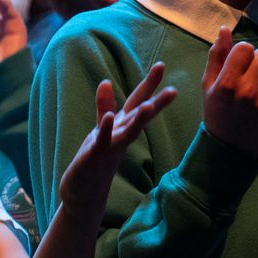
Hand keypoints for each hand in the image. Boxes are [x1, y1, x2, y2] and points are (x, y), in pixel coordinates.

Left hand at [59, 63, 176, 215]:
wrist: (83, 193)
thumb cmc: (95, 159)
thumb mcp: (101, 128)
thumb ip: (104, 105)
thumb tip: (106, 81)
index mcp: (122, 127)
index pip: (138, 103)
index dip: (149, 85)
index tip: (161, 65)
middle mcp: (121, 137)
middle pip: (140, 118)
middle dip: (156, 104)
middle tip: (174, 90)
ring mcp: (110, 147)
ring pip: (128, 131)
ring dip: (139, 120)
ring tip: (151, 105)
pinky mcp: (95, 155)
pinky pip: (102, 141)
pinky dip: (106, 129)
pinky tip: (109, 117)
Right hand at [201, 26, 257, 156]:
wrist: (230, 147)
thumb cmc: (216, 112)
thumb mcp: (208, 85)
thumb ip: (217, 56)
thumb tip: (225, 29)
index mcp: (227, 82)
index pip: (245, 47)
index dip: (242, 53)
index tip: (238, 64)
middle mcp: (248, 90)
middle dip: (256, 62)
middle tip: (248, 76)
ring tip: (256, 90)